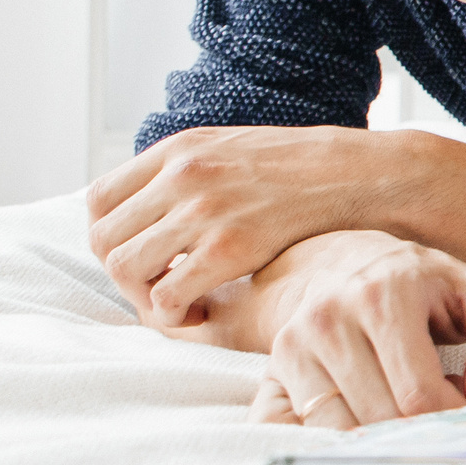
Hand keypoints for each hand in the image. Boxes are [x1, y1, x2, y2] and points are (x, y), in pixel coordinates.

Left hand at [88, 125, 417, 324]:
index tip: (144, 258)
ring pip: (126, 269)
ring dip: (144, 299)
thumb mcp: (238, 150)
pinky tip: (203, 313)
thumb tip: (155, 211)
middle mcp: (183, 173)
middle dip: (125, 277)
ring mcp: (204, 208)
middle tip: (160, 291)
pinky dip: (172, 315)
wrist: (366, 175)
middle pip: (104, 239)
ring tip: (181, 305)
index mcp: (181, 149)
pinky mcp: (231, 246)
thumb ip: (192, 172)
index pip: (99, 200)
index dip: (111, 238)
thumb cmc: (310, 171)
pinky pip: (167, 295)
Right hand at [226, 231, 465, 429]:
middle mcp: (329, 320)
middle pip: (379, 418)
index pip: (417, 394)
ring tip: (401, 411)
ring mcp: (293, 347)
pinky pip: (294, 431)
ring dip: (377, 438)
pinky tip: (358, 426)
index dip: (449, 418)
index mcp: (384, 296)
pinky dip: (330, 444)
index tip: (465, 413)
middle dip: (417, 428)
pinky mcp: (272, 371)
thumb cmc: (424, 286)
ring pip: (338, 431)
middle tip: (436, 411)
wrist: (345, 263)